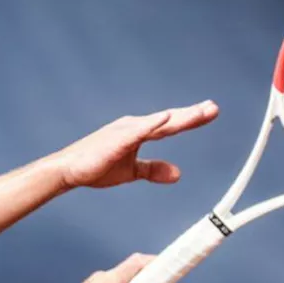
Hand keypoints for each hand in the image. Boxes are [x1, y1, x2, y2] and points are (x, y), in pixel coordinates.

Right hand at [54, 100, 217, 189]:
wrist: (69, 170)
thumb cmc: (96, 167)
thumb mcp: (132, 171)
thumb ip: (153, 169)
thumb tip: (178, 174)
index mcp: (138, 131)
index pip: (170, 125)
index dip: (190, 119)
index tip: (208, 113)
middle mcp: (134, 126)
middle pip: (169, 120)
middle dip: (192, 114)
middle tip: (213, 108)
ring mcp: (126, 130)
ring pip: (160, 123)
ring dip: (180, 117)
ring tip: (201, 112)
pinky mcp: (117, 139)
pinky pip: (139, 131)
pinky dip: (153, 124)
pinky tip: (167, 118)